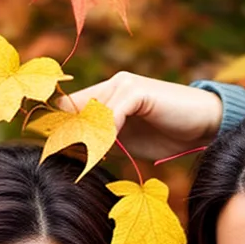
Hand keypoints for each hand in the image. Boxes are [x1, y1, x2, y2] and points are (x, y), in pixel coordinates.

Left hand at [55, 72, 223, 160]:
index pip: (70, 106)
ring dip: (84, 138)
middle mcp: (112, 85)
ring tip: (80, 159)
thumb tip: (69, 152)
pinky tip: (104, 151)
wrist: (202, 125)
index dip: (53, 125)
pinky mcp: (138, 91)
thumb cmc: (166, 135)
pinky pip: (113, 115)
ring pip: (91, 113)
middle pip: (73, 108)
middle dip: (62, 133)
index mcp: (106, 95)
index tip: (42, 148)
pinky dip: (106, 134)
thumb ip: (99, 142)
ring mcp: (124, 84)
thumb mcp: (124, 143)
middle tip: (51, 155)